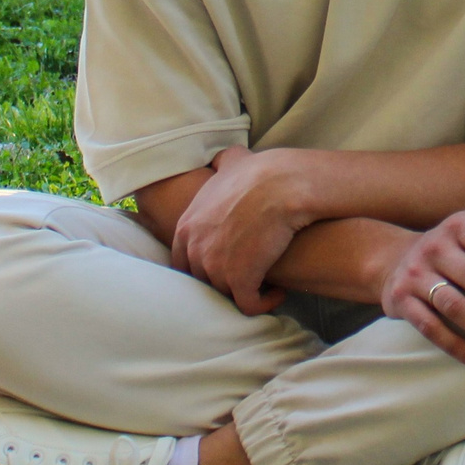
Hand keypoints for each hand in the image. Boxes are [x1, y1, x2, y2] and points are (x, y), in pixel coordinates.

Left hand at [168, 146, 307, 314]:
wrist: (281, 186)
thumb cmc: (260, 172)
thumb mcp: (231, 162)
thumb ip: (220, 164)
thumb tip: (221, 159)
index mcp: (186, 227)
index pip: (183, 262)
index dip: (204, 266)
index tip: (225, 265)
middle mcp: (195, 249)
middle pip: (204, 280)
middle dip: (224, 280)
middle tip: (247, 274)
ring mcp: (215, 267)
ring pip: (226, 293)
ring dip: (245, 291)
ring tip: (264, 284)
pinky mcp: (239, 280)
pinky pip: (248, 305)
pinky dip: (263, 303)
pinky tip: (277, 292)